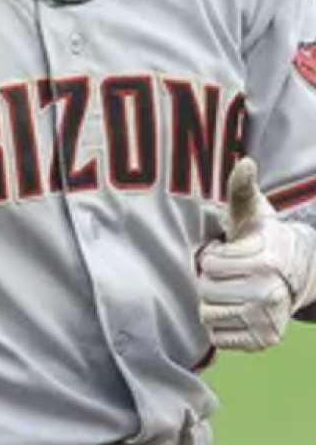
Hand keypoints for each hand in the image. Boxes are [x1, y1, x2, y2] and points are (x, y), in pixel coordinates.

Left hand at [198, 157, 315, 351]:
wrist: (295, 274)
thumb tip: (245, 162)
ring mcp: (268, 320)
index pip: (212, 264)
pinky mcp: (263, 341)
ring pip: (208, 314)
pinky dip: (219, 325)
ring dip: (211, 302)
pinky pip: (218, 337)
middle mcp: (270, 294)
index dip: (213, 256)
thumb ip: (241, 188)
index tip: (226, 251)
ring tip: (229, 289)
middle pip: (207, 291)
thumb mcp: (251, 212)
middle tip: (226, 273)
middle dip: (210, 279)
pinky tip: (233, 309)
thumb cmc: (261, 239)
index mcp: (266, 261)